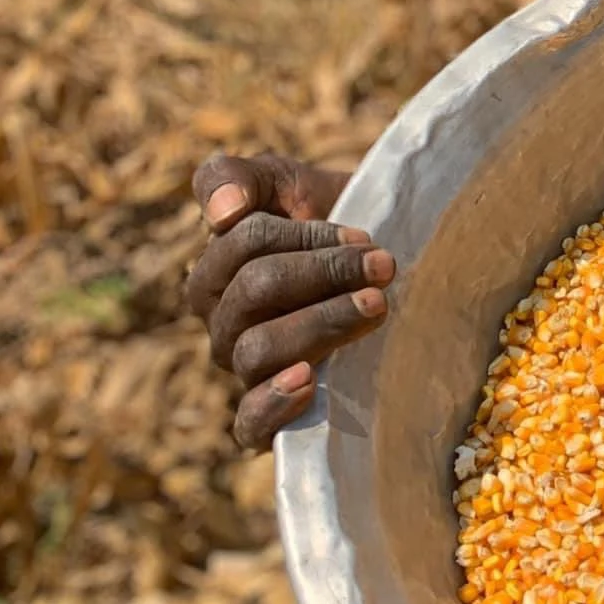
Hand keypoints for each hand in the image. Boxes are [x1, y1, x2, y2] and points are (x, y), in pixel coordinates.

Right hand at [185, 152, 391, 448]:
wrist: (385, 263)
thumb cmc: (329, 221)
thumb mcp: (287, 183)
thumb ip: (238, 177)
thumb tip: (220, 212)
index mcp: (217, 270)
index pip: (243, 245)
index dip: (305, 235)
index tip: (362, 236)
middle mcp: (224, 323)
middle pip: (252, 294)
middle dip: (324, 272)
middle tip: (384, 265)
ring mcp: (247, 369)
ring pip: (258, 351)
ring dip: (321, 324)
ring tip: (376, 306)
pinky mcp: (273, 415)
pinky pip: (249, 426)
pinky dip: (272, 406)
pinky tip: (308, 382)